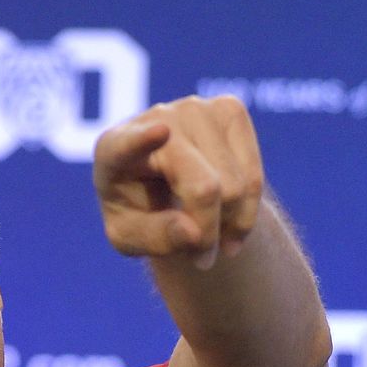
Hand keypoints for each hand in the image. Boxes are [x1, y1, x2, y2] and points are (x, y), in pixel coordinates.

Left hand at [93, 95, 263, 268]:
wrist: (162, 187)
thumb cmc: (137, 211)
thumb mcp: (130, 238)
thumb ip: (154, 238)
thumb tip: (194, 234)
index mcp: (113, 149)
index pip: (127, 145)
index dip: (144, 140)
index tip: (161, 131)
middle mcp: (155, 118)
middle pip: (204, 187)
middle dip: (209, 233)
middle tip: (201, 258)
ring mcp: (195, 109)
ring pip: (235, 186)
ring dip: (229, 225)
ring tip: (211, 237)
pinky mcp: (229, 109)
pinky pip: (253, 176)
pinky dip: (247, 211)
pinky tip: (230, 223)